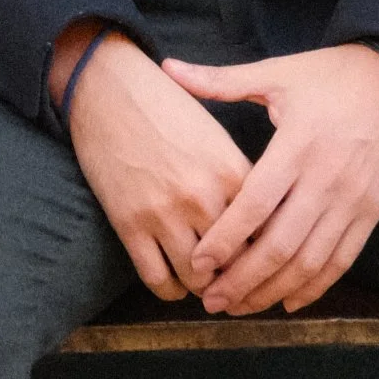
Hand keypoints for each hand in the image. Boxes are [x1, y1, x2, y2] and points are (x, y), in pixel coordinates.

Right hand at [53, 22, 253, 303]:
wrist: (108, 88)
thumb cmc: (166, 106)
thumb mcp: (215, 135)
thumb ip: (239, 178)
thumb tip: (262, 221)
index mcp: (232, 171)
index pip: (266, 231)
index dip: (270, 253)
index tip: (267, 261)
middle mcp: (203, 196)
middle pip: (237, 261)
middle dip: (240, 278)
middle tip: (238, 284)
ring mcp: (164, 213)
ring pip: (198, 278)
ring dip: (204, 287)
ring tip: (206, 284)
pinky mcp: (130, 225)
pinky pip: (157, 278)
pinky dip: (170, 290)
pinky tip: (174, 282)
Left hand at [161, 43, 378, 315]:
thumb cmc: (333, 75)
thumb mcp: (278, 73)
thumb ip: (221, 80)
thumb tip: (168, 68)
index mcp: (297, 145)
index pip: (255, 204)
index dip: (225, 238)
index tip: (199, 263)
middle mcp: (325, 179)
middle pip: (280, 244)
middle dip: (243, 279)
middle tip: (212, 300)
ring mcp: (352, 200)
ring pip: (310, 260)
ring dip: (274, 290)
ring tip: (241, 307)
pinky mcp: (372, 211)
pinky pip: (343, 259)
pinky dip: (316, 286)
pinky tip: (288, 301)